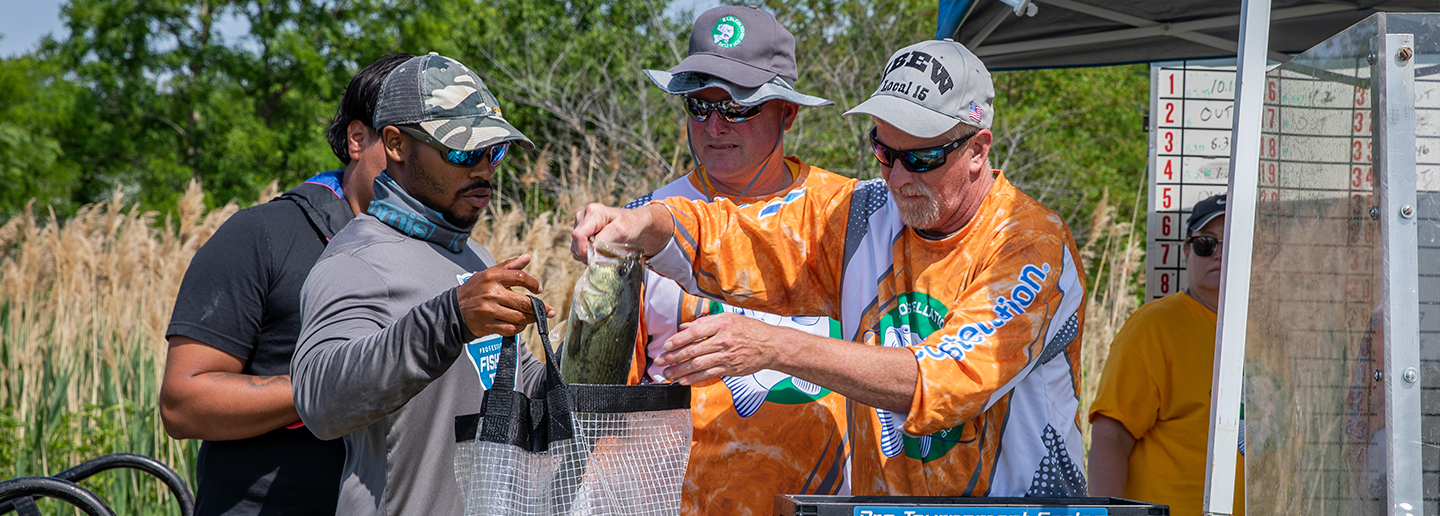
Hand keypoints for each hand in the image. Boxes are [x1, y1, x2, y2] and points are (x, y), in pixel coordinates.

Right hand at [457, 255, 554, 336]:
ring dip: (531, 319)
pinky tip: (520, 324)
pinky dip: (519, 328)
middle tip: (547, 310)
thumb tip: (528, 257)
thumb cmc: (475, 289)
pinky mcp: (488, 325)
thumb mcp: (489, 273)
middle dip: (539, 308)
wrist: (454, 309)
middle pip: (524, 302)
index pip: (520, 277)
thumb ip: (510, 266)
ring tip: (534, 317)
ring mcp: (489, 310)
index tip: (538, 290)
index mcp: (492, 277)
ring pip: (520, 317)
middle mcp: (491, 293)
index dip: (533, 284)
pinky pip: (511, 329)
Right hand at [570, 203, 672, 261]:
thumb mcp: (621, 231)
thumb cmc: (631, 225)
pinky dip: (588, 255)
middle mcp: (583, 216)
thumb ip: (605, 241)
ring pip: (575, 248)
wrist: (636, 225)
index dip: (584, 251)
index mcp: (593, 212)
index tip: (596, 259)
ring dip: (588, 256)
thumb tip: (592, 254)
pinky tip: (600, 252)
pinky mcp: (581, 233)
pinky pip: (578, 249)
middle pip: (575, 243)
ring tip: (604, 253)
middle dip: (587, 254)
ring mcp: (580, 224)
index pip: (578, 235)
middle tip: (604, 258)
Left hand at [653, 313, 784, 384]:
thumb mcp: (729, 318)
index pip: (694, 332)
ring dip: (679, 370)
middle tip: (660, 361)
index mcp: (722, 324)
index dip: (677, 340)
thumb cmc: (750, 330)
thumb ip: (705, 322)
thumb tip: (684, 326)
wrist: (772, 346)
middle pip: (693, 349)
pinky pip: (708, 375)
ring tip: (667, 373)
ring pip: (698, 364)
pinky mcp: (730, 369)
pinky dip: (693, 379)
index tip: (666, 345)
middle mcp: (723, 340)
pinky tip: (682, 380)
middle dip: (673, 357)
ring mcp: (727, 356)